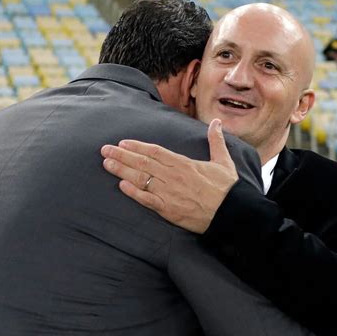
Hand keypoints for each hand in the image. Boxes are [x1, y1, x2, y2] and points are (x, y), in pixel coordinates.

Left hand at [100, 119, 238, 232]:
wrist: (232, 213)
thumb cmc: (228, 188)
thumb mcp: (223, 161)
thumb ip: (215, 141)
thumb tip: (216, 122)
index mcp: (184, 164)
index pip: (155, 151)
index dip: (137, 146)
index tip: (122, 143)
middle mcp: (173, 176)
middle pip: (142, 163)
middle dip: (122, 156)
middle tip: (104, 150)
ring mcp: (169, 193)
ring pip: (141, 179)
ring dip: (122, 171)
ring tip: (107, 164)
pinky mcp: (169, 209)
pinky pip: (147, 199)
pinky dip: (133, 192)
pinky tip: (121, 186)